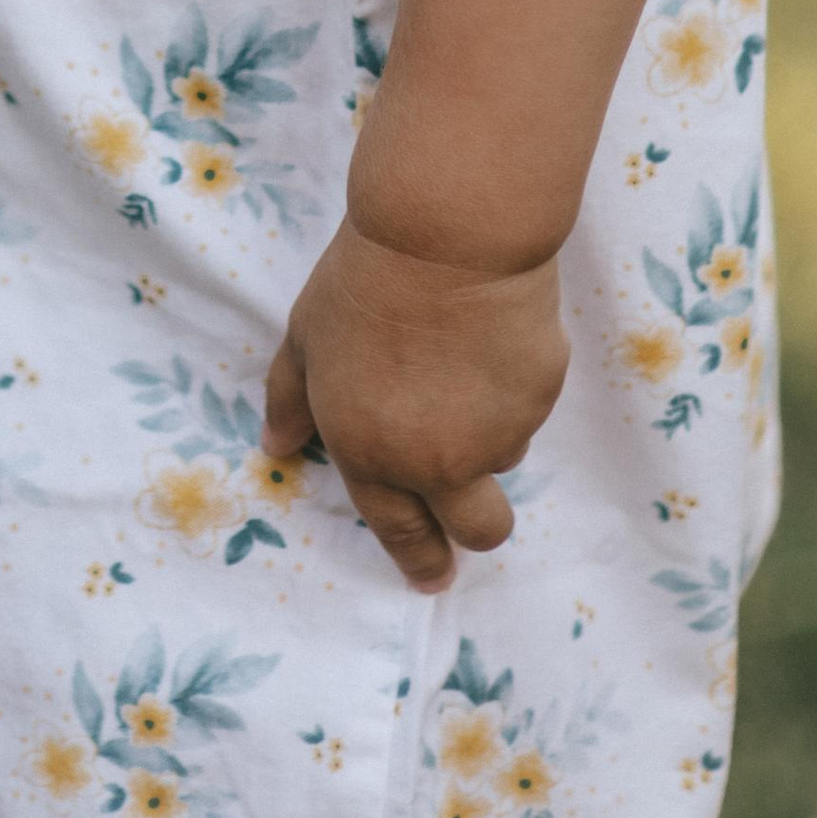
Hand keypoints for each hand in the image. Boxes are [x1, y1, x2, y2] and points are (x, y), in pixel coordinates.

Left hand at [262, 220, 568, 594]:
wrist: (443, 238)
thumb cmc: (362, 283)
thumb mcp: (306, 338)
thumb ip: (290, 400)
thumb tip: (276, 448)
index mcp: (371, 453)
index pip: (399, 530)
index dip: (419, 559)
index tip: (432, 580)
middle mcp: (437, 461)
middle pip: (478, 531)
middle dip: (475, 530)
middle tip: (472, 515)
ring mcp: (496, 433)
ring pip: (502, 457)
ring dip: (487, 433)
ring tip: (458, 360)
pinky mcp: (539, 398)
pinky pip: (527, 407)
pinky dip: (511, 385)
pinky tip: (489, 335)